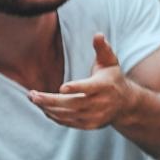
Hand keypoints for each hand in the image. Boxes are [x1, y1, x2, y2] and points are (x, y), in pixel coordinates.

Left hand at [29, 34, 143, 129]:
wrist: (126, 104)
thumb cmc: (113, 78)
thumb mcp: (110, 62)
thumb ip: (102, 48)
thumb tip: (97, 34)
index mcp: (105, 86)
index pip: (90, 88)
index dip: (77, 88)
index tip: (62, 87)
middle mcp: (101, 103)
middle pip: (73, 103)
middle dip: (51, 100)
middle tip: (33, 95)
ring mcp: (96, 116)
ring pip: (68, 114)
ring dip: (49, 108)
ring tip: (34, 99)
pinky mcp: (90, 125)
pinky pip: (69, 122)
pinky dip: (55, 116)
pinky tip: (44, 108)